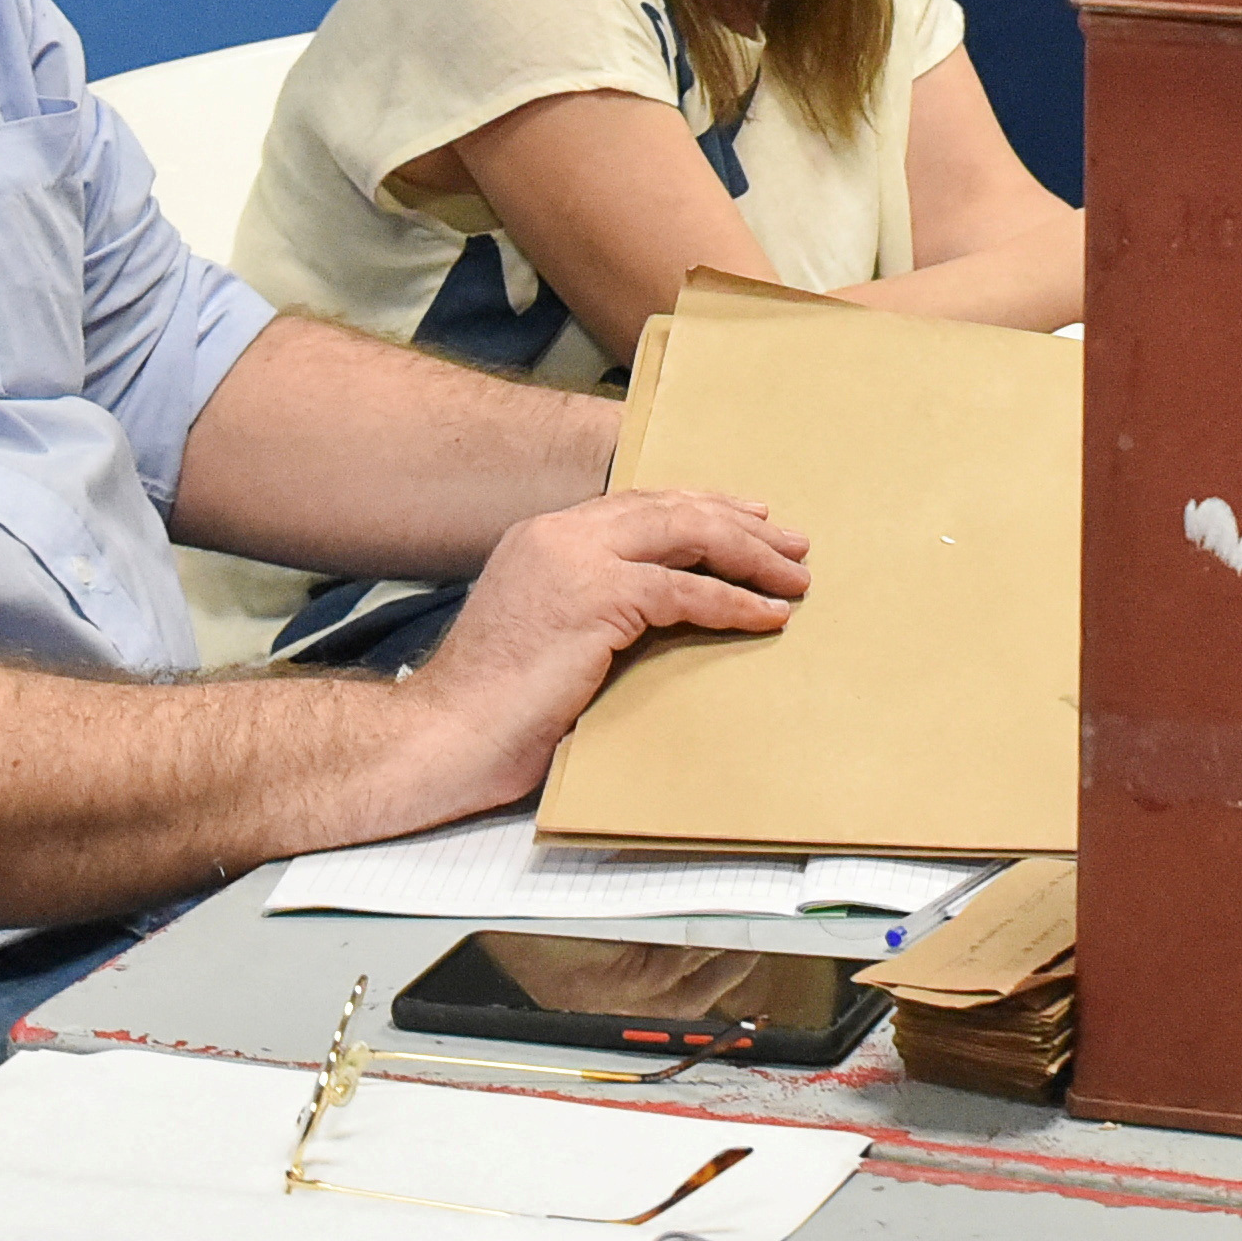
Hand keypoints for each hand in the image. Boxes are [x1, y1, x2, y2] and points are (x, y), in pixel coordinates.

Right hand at [387, 488, 808, 814]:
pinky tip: (768, 616)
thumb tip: (658, 608)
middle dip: (743, 525)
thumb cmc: (494, 704)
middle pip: (675, 510)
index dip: (703, 509)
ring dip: (753, 558)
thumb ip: (592, 602)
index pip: (641, 505)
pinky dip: (736, 602)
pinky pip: (688, 591)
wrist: (446, 735)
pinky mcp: (597, 599)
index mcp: (544, 535)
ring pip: (691, 537)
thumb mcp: (546, 630)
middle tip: (793, 544)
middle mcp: (561, 534)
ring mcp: (578, 560)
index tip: (751, 518)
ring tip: (795, 579)